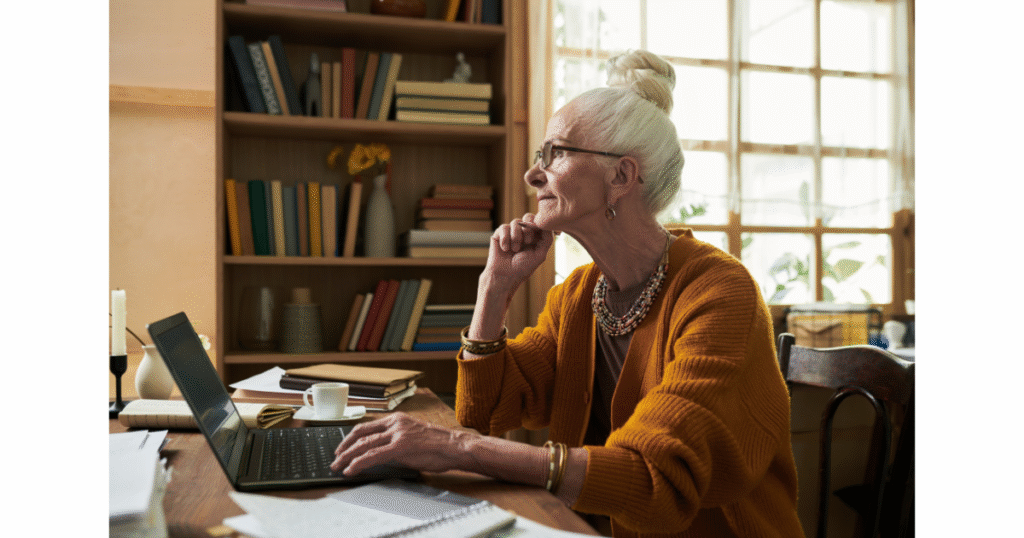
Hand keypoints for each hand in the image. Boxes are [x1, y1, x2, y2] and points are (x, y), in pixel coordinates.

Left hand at [330, 413, 470, 475]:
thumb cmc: (438, 445)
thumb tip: (379, 453)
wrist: (455, 446)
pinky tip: (351, 469)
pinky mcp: (401, 447)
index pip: (367, 426)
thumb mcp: (412, 437)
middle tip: (335, 458)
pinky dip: (359, 463)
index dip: (351, 437)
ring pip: (364, 444)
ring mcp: (397, 433)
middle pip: (361, 434)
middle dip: (344, 448)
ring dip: (347, 457)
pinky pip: (373, 455)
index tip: (342, 446)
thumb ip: (395, 441)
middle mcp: (395, 423)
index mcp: (397, 419)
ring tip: (338, 466)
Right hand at [483, 214, 553, 294]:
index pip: (539, 222)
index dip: (538, 225)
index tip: (536, 235)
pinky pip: (504, 227)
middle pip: (528, 216)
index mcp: (534, 236)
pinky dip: (505, 239)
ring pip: (516, 221)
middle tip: (527, 241)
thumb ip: (547, 239)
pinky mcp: (499, 234)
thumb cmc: (523, 268)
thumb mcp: (540, 254)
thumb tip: (549, 224)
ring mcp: (511, 232)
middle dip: (528, 228)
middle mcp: (523, 232)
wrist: (505, 276)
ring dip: (516, 236)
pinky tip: (505, 249)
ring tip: (515, 250)